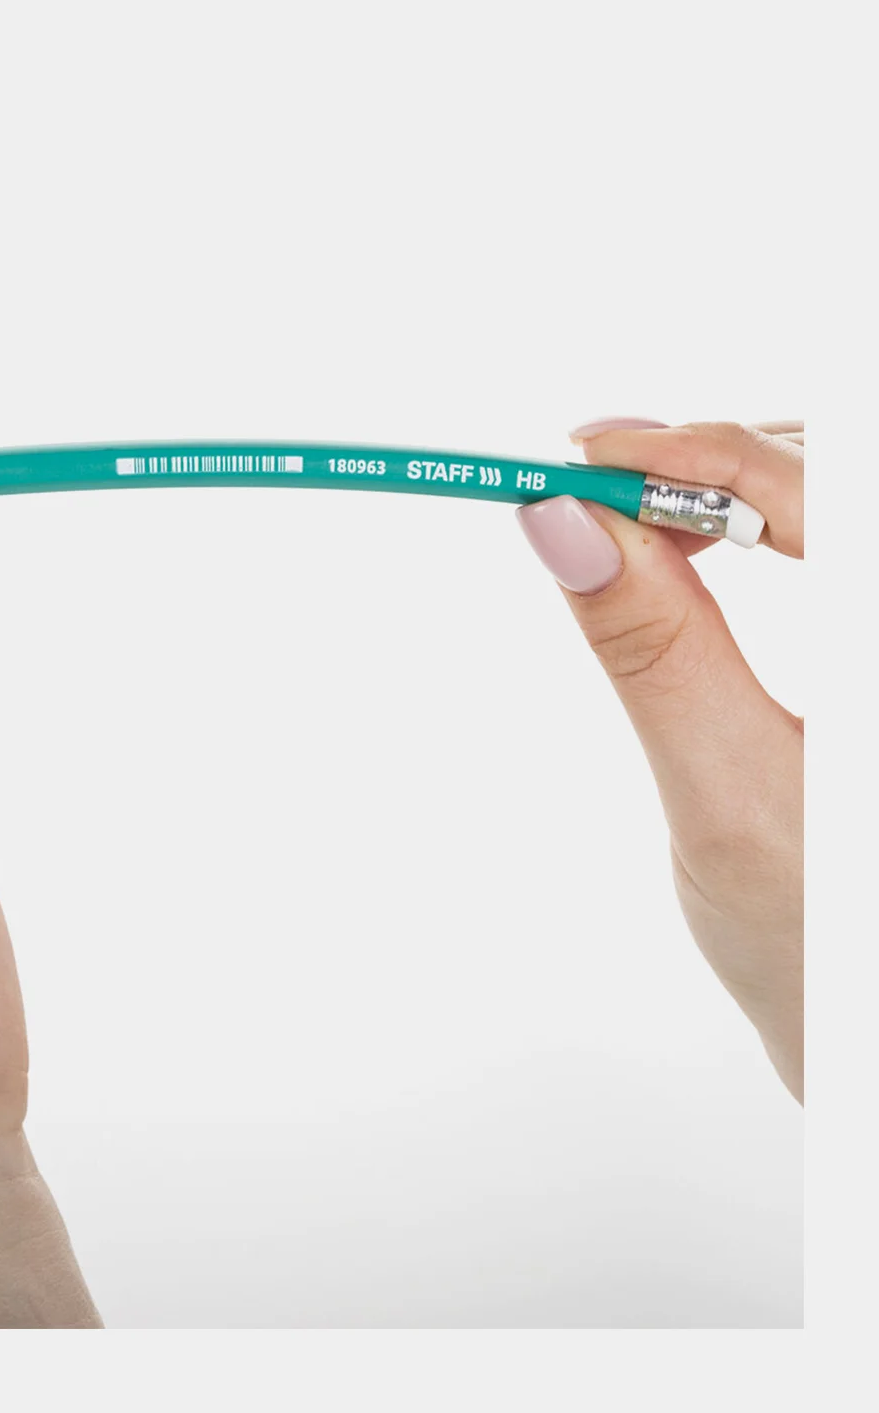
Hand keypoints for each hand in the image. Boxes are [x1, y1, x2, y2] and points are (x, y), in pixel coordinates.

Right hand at [516, 419, 802, 1098]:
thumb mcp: (728, 804)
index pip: (826, 495)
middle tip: (597, 482)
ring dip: (754, 485)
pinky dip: (787, 524)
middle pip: (846, 473)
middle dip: (725, 460)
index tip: (586, 451)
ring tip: (645, 516)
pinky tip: (722, 539)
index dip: (704, 454)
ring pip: (851, 497)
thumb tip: (562, 521)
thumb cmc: (827, 961)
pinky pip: (855, 543)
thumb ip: (655, 652)